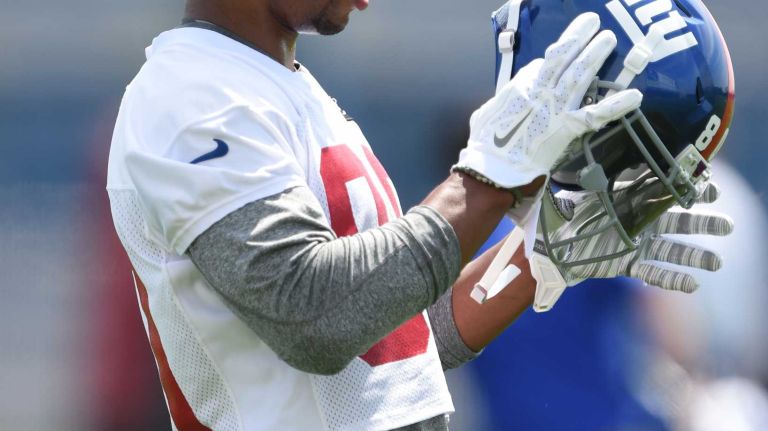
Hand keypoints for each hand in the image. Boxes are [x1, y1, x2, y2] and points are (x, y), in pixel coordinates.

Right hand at [453, 12, 642, 214]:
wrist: (494, 168)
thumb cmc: (486, 144)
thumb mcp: (488, 111)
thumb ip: (506, 97)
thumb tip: (517, 89)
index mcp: (521, 87)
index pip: (541, 66)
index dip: (551, 62)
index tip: (556, 62)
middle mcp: (540, 91)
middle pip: (562, 57)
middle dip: (578, 37)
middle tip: (594, 22)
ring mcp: (556, 108)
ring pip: (579, 75)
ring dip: (595, 55)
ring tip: (608, 39)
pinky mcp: (568, 128)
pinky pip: (595, 113)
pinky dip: (616, 104)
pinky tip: (635, 95)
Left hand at [541, 182, 732, 292]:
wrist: (545, 242)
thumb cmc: (559, 214)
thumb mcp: (573, 195)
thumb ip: (585, 183)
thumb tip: (589, 162)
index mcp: (627, 199)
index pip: (664, 193)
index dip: (688, 193)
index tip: (712, 190)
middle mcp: (636, 220)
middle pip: (676, 221)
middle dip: (702, 223)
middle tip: (728, 226)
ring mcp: (633, 244)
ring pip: (670, 249)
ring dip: (694, 255)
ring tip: (717, 262)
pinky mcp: (626, 264)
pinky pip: (652, 272)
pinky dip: (671, 279)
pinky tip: (692, 284)